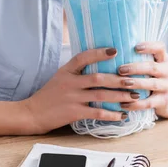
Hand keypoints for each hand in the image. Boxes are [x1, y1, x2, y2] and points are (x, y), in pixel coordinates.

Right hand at [22, 47, 140, 133]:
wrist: (32, 113)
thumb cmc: (49, 96)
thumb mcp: (60, 78)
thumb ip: (76, 72)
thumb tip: (100, 68)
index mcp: (66, 71)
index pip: (83, 57)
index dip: (99, 53)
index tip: (115, 51)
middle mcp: (70, 82)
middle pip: (98, 78)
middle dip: (119, 79)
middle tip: (134, 80)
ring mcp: (72, 98)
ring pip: (101, 95)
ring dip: (120, 96)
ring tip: (134, 97)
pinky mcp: (73, 112)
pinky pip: (97, 113)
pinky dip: (111, 114)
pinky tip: (122, 115)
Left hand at [118, 42, 167, 118]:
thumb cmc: (155, 80)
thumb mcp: (153, 68)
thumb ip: (140, 60)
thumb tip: (113, 52)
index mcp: (164, 60)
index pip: (160, 48)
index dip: (149, 47)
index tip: (135, 47)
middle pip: (153, 67)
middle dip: (135, 68)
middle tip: (120, 69)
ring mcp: (167, 87)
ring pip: (152, 84)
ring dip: (136, 83)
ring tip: (122, 84)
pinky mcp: (164, 102)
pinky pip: (149, 103)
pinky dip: (135, 104)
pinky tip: (123, 104)